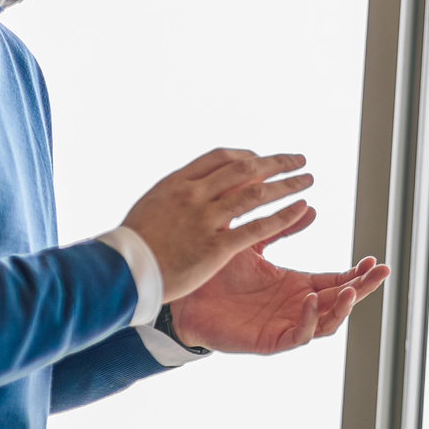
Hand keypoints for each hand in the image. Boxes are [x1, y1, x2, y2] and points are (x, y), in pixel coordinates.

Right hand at [122, 148, 315, 301]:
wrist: (119, 273)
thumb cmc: (132, 245)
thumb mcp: (151, 206)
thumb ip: (176, 195)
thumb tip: (192, 186)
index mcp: (177, 183)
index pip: (220, 158)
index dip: (246, 156)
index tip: (262, 158)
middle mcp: (193, 195)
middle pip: (244, 169)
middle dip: (276, 162)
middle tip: (299, 159)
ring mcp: (205, 220)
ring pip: (255, 193)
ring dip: (287, 184)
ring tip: (308, 179)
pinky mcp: (215, 248)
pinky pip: (257, 227)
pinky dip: (283, 216)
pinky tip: (302, 208)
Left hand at [169, 204, 390, 354]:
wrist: (182, 297)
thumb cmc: (214, 273)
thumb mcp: (253, 244)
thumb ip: (280, 227)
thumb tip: (310, 206)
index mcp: (295, 286)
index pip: (336, 280)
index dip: (357, 273)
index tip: (373, 259)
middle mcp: (295, 307)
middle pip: (341, 301)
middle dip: (363, 288)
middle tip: (380, 272)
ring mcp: (285, 325)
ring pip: (327, 323)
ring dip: (342, 307)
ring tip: (350, 289)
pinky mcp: (270, 341)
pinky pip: (298, 336)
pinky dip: (309, 321)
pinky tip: (310, 300)